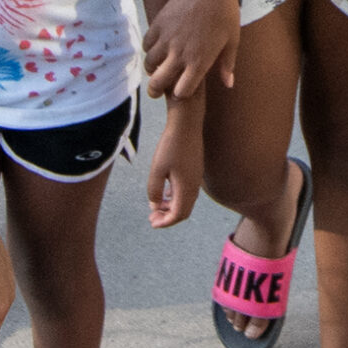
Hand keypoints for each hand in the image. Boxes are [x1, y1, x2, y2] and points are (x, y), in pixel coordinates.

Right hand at [143, 0, 240, 98]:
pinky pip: (146, 44)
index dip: (181, 94)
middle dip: (156, 90)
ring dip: (151, 69)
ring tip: (156, 68)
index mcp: (199, 62)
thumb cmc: (225, 14)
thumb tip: (229, 85)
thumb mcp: (232, 42)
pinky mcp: (158, 25)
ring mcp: (167, 40)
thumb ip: (227, 65)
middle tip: (156, 91)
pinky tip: (155, 48)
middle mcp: (180, 54)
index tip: (182, 91)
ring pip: (149, 63)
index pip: (182, 92)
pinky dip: (149, 49)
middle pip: (158, 82)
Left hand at [145, 106, 204, 227]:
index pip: (178, 215)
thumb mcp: (157, 169)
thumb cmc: (170, 146)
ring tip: (156, 206)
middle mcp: (194, 186)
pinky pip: (186, 191)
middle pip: (183, 211)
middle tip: (152, 217)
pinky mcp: (195, 170)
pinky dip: (176, 196)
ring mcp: (196, 178)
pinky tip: (165, 193)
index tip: (152, 223)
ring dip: (171, 206)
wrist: (186, 124)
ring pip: (185, 201)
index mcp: (186, 189)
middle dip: (168, 217)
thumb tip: (155, 205)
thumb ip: (154, 190)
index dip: (165, 222)